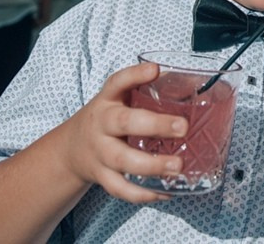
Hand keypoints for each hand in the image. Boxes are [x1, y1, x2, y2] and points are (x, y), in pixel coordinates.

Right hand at [54, 61, 189, 202]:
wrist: (71, 148)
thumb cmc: (108, 119)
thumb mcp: (119, 100)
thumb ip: (147, 93)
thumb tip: (192, 86)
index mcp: (108, 99)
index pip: (118, 82)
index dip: (135, 75)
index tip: (154, 70)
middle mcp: (101, 123)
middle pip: (123, 122)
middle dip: (155, 125)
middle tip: (183, 127)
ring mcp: (99, 152)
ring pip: (122, 160)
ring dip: (152, 165)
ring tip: (178, 166)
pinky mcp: (101, 176)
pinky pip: (120, 188)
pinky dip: (142, 194)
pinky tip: (165, 192)